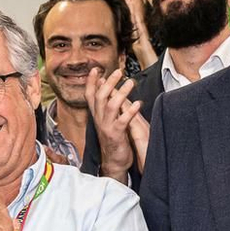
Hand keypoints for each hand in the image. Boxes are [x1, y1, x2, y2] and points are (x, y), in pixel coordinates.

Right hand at [85, 67, 146, 181]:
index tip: (95, 70)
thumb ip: (105, 103)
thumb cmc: (114, 138)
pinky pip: (122, 121)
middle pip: (100, 97)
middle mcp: (99, 119)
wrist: (114, 161)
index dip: (91, 82)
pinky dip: (130, 111)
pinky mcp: (116, 135)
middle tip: (118, 71)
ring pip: (110, 106)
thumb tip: (104, 84)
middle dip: (109, 83)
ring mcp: (106, 127)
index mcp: (97, 115)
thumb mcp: (107, 119)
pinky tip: (139, 103)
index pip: (90, 95)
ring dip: (120, 93)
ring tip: (130, 83)